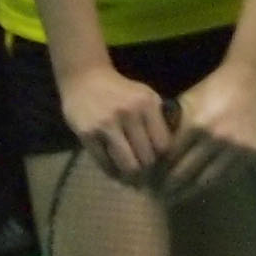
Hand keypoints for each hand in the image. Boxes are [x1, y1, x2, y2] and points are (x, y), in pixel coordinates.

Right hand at [59, 58, 170, 183]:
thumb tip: (171, 153)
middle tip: (144, 172)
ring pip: (129, 166)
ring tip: (131, 176)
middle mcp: (129, 112)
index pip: (163, 145)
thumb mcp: (145, 96)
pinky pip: (105, 164)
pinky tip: (114, 168)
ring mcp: (106, 124)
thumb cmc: (120, 92)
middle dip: (147, 169)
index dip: (162, 157)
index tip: (158, 160)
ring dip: (131, 175)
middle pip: (147, 158)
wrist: (85, 79)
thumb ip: (159, 119)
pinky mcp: (88, 134)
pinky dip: (112, 172)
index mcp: (147, 103)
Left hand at [166, 54, 255, 198]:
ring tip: (175, 199)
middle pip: (187, 174)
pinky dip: (211, 184)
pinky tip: (199, 188)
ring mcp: (237, 149)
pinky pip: (227, 177)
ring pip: (207, 181)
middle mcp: (217, 140)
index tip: (149, 182)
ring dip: (189, 192)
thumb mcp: (186, 102)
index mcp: (197, 125)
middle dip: (169, 188)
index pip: (171, 158)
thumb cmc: (213, 88)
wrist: (250, 78)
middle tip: (157, 197)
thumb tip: (155, 154)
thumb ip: (173, 127)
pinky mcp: (252, 153)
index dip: (158, 173)